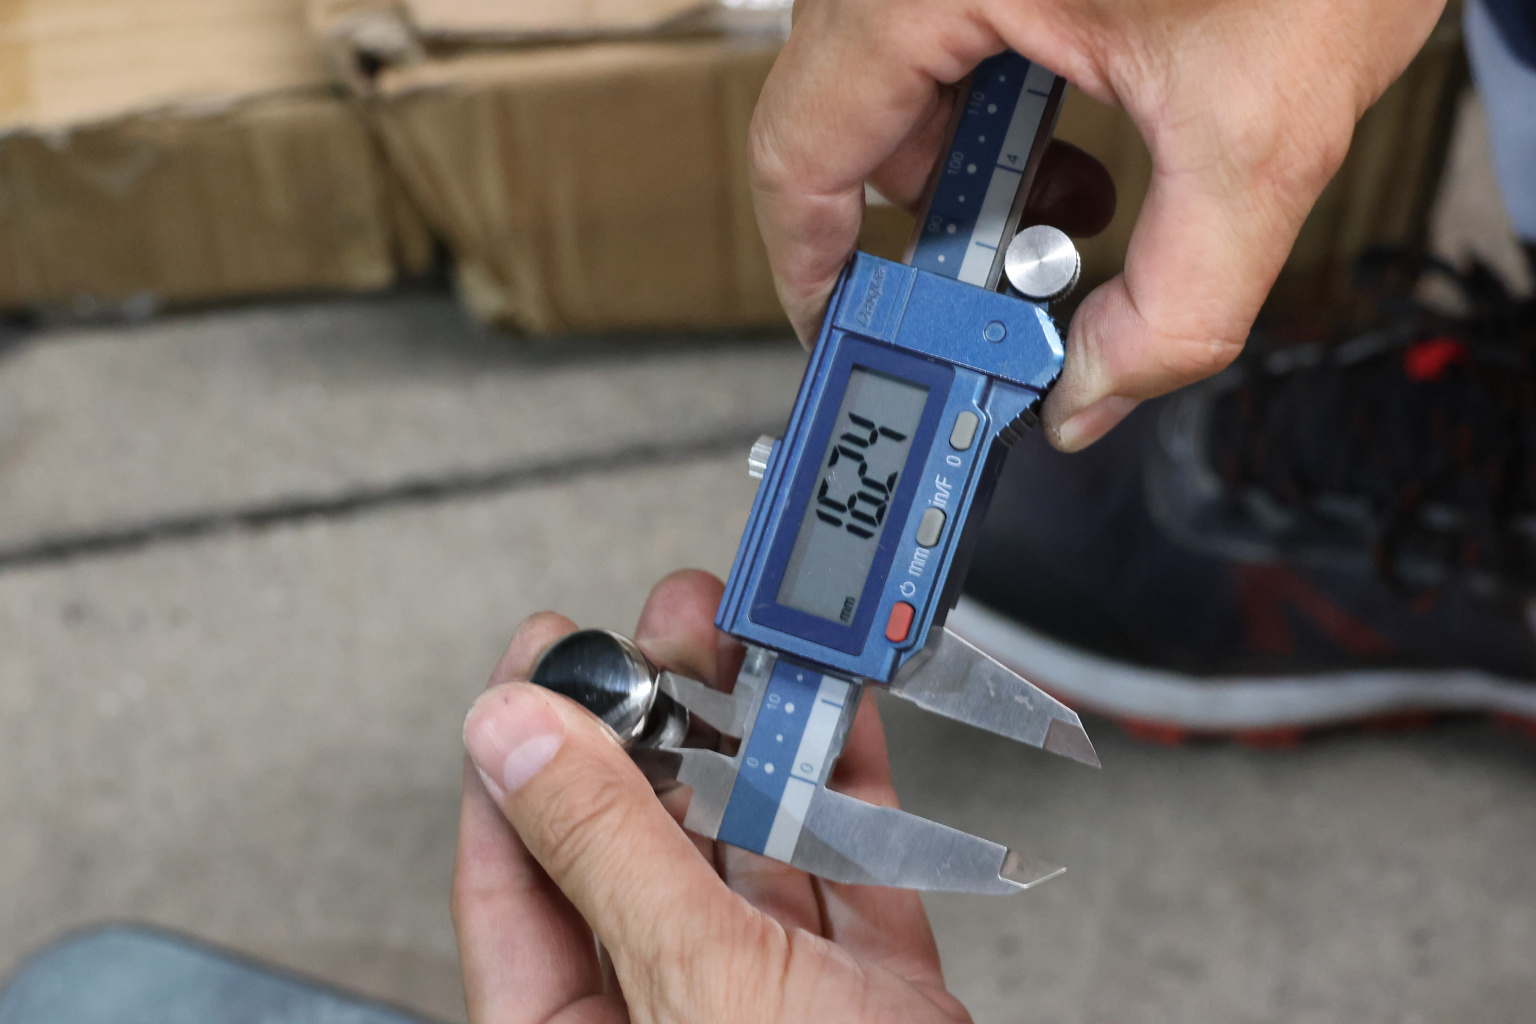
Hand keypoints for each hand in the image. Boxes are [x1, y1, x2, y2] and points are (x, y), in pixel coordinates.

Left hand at [455, 569, 970, 1023]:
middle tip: (664, 630)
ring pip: (742, 836)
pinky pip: (845, 863)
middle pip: (632, 833)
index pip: (515, 862)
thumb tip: (511, 730)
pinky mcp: (864, 988)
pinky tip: (834, 714)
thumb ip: (602, 850)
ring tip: (748, 647)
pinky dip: (847, 782)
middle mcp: (661, 1007)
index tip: (545, 648)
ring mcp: (767, 996)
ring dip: (752, 734)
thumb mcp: (691, 987)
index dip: (524, 742)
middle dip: (652, 717)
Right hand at [750, 0, 1446, 449]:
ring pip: (895, 68)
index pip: (799, 148)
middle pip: (846, 115)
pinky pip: (944, 20)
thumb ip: (1176, 304)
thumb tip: (1087, 393)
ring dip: (974, 158)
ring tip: (1075, 194)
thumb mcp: (1263, 131)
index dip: (812, 265)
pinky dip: (998, 91)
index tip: (845, 331)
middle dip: (932, 217)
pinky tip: (1082, 117)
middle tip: (1006, 280)